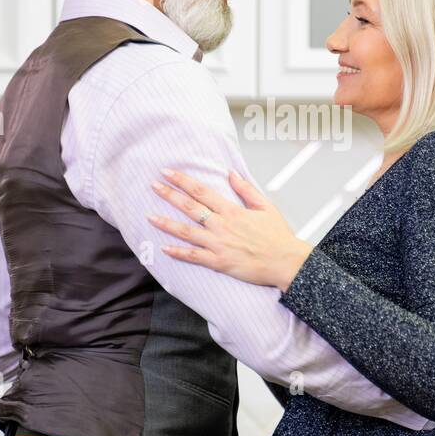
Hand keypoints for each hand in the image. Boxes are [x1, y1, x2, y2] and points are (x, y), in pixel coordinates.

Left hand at [149, 168, 312, 289]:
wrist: (285, 262)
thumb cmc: (278, 237)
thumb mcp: (266, 206)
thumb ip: (246, 189)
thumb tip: (231, 173)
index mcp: (232, 211)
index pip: (201, 191)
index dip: (182, 180)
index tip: (168, 173)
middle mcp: (222, 226)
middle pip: (189, 207)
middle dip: (169, 195)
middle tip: (153, 186)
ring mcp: (218, 244)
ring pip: (186, 232)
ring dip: (166, 223)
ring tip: (149, 216)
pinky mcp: (219, 262)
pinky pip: (194, 257)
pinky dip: (178, 253)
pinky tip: (164, 248)